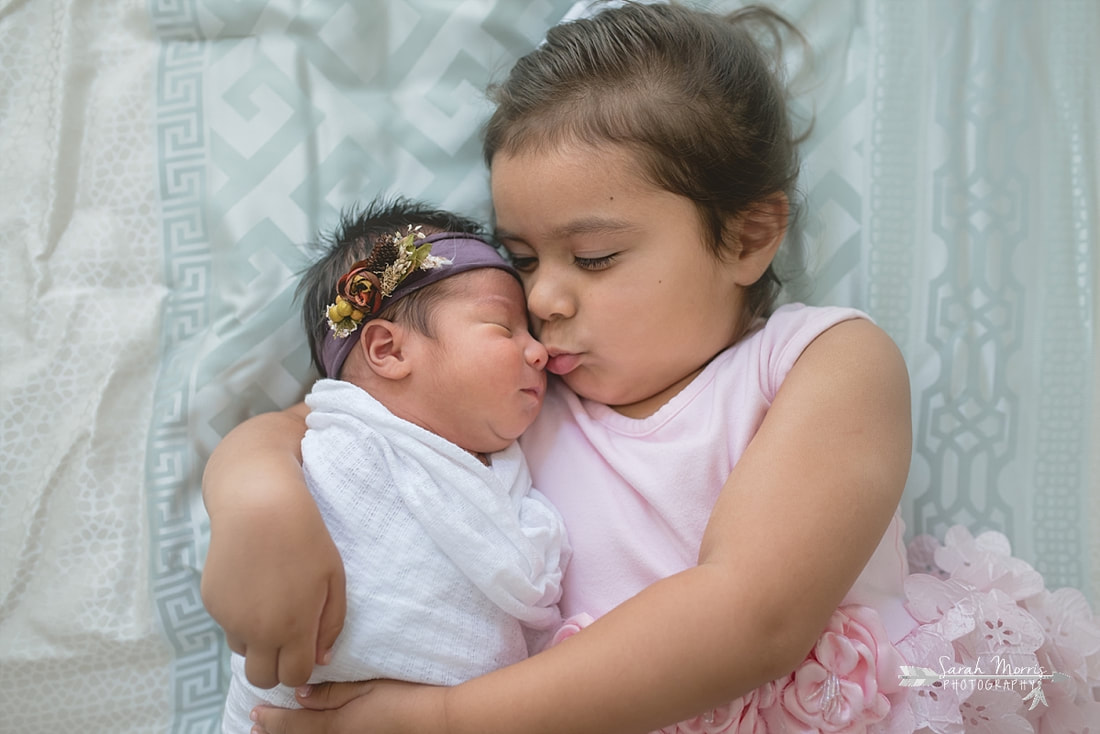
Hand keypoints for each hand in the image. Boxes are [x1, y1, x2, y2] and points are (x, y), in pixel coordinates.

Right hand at [202, 505, 345, 687]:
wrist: (259, 506)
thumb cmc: (305, 538)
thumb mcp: (334, 578)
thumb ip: (330, 624)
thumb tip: (320, 659)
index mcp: (292, 628)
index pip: (294, 677)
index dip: (301, 668)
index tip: (305, 650)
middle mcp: (257, 631)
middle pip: (261, 678)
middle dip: (275, 667)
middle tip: (287, 638)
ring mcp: (229, 619)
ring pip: (243, 651)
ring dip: (257, 640)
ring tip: (270, 602)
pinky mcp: (211, 603)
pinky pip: (228, 625)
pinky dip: (240, 616)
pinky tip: (252, 583)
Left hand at [251, 680, 447, 733]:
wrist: (432, 720)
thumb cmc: (402, 698)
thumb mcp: (365, 688)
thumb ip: (331, 694)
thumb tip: (300, 695)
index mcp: (334, 725)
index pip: (293, 725)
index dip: (271, 720)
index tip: (254, 714)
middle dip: (274, 733)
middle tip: (252, 728)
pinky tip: (309, 733)